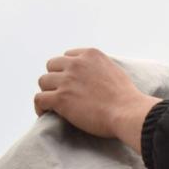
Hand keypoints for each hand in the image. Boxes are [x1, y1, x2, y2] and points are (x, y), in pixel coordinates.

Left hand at [35, 49, 161, 152]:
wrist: (128, 112)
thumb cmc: (127, 99)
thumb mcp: (115, 71)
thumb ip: (100, 69)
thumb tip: (96, 77)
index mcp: (90, 55)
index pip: (68, 56)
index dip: (67, 70)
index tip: (71, 81)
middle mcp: (76, 63)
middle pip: (52, 66)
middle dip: (56, 79)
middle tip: (62, 93)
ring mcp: (67, 81)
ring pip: (43, 81)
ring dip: (48, 92)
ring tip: (53, 104)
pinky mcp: (61, 99)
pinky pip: (40, 99)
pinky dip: (40, 106)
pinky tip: (45, 113)